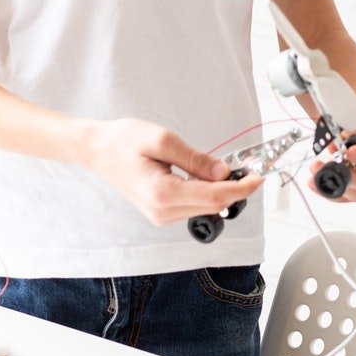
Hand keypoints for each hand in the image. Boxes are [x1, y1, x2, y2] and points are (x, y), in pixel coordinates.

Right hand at [82, 118, 262, 226]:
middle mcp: (162, 212)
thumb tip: (224, 171)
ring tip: (224, 168)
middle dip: (234, 188)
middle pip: (213, 205)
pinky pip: (193, 206)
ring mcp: (160, 216)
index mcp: (163, 193)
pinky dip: (205, 192)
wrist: (97, 150)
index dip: (241, 188)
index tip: (258, 176)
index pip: (215, 197)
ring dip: (220, 191)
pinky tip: (205, 176)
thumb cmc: (123, 141)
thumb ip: (195, 159)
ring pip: (205, 208)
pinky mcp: (161, 213)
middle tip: (247, 167)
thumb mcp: (162, 140)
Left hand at [311, 116, 355, 202]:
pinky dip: (329, 192)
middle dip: (351, 177)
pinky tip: (314, 183)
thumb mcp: (354, 117)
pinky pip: (348, 198)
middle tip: (329, 168)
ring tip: (316, 171)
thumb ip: (345, 130)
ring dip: (336, 184)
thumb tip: (333, 147)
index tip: (349, 152)